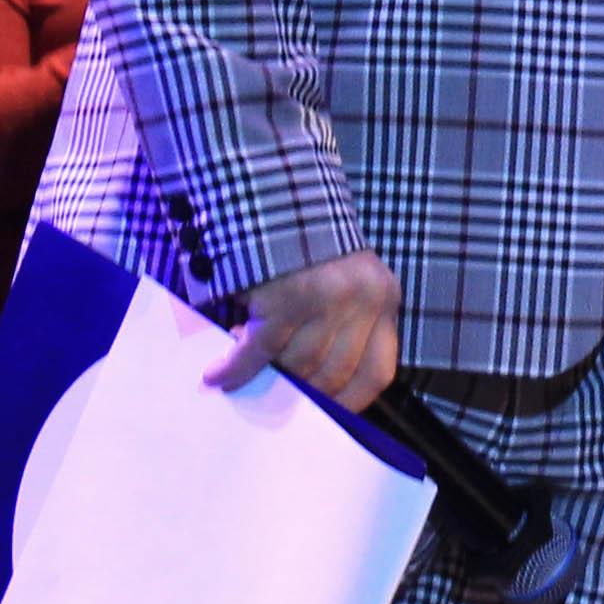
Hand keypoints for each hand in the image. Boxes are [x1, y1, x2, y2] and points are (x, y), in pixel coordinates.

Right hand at [211, 248, 402, 409]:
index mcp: (384, 298)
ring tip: (243, 375)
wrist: (272, 186)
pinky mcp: (289, 297)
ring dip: (266, 377)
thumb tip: (304, 387)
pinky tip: (218, 373)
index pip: (378, 371)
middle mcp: (364, 299)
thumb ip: (338, 326)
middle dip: (298, 393)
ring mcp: (329, 299)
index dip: (349, 401)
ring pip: (298, 366)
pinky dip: (236, 367)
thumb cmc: (304, 240)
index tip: (324, 416)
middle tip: (270, 398)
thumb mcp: (341, 280)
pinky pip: (260, 350)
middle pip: (333, 375)